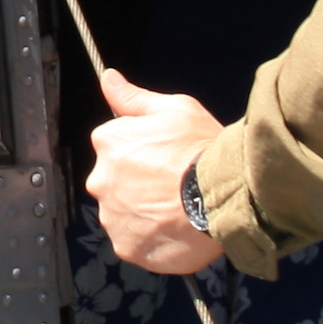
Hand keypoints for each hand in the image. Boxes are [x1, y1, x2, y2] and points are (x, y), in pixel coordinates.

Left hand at [87, 65, 226, 274]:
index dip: (142, 154)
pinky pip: (134, 242)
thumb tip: (108, 77)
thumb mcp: (173, 109)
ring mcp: (112, 216)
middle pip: (114, 182)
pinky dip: (150, 240)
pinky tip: (173, 230)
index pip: (114, 147)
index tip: (164, 159)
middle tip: (171, 187)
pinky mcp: (126, 246)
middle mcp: (100, 179)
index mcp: (108, 142)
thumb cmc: (200, 148)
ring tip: (176, 211)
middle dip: (137, 185)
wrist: (222, 194)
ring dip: (143, 214)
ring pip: (123, 214)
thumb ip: (133, 98)